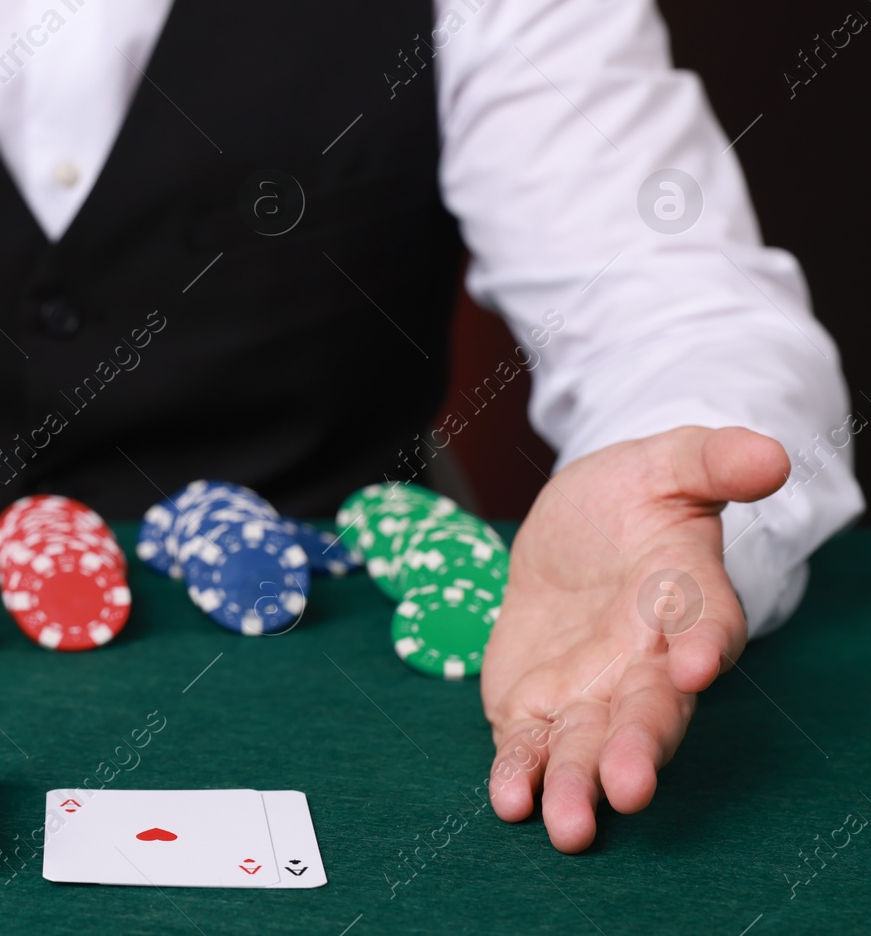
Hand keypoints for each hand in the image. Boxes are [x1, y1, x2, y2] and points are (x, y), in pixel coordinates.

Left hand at [481, 426, 788, 852]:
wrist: (573, 528)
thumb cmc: (631, 498)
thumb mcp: (666, 462)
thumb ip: (712, 459)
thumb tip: (771, 455)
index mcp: (685, 600)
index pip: (705, 625)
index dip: (702, 644)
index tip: (693, 664)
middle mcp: (646, 660)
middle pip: (648, 710)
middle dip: (636, 749)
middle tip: (627, 788)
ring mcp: (591, 689)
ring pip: (589, 744)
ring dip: (577, 784)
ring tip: (567, 825)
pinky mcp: (537, 703)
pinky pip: (530, 743)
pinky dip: (520, 772)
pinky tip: (509, 801)